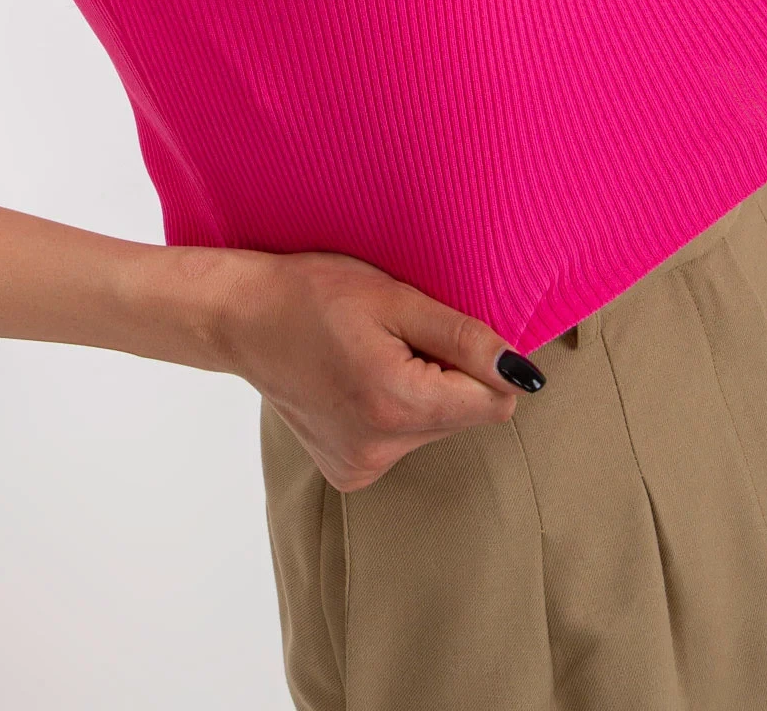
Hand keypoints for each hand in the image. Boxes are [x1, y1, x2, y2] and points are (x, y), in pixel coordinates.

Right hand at [217, 247, 539, 491]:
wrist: (243, 318)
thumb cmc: (314, 294)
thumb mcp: (394, 298)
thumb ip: (464, 338)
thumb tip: (524, 373)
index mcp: (396, 404)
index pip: (494, 403)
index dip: (483, 362)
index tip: (445, 330)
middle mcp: (381, 449)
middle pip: (464, 416)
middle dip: (449, 375)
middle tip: (398, 335)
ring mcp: (361, 467)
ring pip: (434, 428)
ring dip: (421, 391)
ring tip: (372, 353)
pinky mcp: (348, 473)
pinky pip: (402, 441)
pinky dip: (393, 410)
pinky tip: (357, 380)